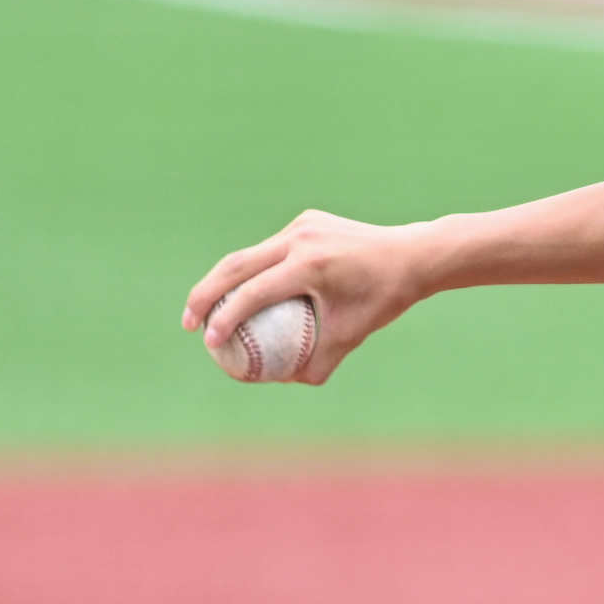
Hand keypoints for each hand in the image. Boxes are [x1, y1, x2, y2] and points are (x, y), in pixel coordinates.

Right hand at [182, 210, 428, 384]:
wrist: (414, 255)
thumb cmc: (386, 299)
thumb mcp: (354, 334)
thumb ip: (320, 361)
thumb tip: (285, 382)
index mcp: (310, 265)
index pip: (254, 293)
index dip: (225, 319)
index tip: (209, 343)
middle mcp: (300, 239)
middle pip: (236, 266)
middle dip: (204, 295)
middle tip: (189, 324)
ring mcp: (302, 225)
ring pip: (250, 254)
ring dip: (223, 280)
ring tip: (206, 309)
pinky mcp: (307, 222)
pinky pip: (272, 249)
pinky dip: (254, 270)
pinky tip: (245, 294)